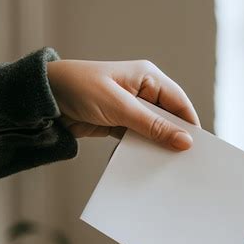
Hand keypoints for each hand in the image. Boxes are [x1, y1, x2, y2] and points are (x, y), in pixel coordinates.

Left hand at [47, 59, 199, 149]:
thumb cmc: (81, 89)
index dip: (190, 124)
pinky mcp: (117, 122)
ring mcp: (130, 107)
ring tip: (165, 166)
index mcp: (147, 77)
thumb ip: (153, 125)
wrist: (44, 98)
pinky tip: (143, 163)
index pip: (178, 102)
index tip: (198, 147)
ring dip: (155, 145)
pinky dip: (139, 149)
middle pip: (167, 117)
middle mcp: (142, 91)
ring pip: (152, 130)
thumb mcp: (120, 108)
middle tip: (183, 162)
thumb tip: (184, 141)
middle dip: (174, 137)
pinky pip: (136, 137)